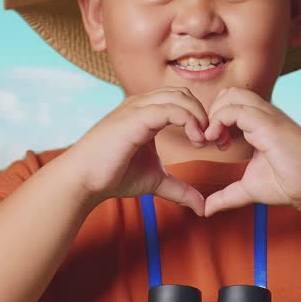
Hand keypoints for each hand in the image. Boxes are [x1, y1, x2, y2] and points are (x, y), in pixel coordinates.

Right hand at [65, 86, 223, 216]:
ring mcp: (136, 108)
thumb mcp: (155, 181)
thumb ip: (179, 189)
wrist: (83, 180)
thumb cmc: (113, 176)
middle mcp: (141, 104)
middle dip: (206, 115)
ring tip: (204, 141)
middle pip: (184, 94)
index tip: (215, 143)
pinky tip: (195, 140)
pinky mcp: (134, 117)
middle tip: (216, 141)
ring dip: (199, 116)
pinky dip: (188, 120)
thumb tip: (202, 207)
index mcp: (146, 113)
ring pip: (179, 97)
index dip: (202, 118)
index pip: (182, 101)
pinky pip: (169, 109)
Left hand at [200, 87, 300, 216]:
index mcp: (261, 124)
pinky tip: (219, 141)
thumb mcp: (249, 189)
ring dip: (215, 114)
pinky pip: (236, 109)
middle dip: (212, 111)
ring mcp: (267, 116)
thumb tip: (206, 210)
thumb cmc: (290, 184)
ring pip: (232, 95)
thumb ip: (226, 195)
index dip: (215, 119)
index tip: (212, 144)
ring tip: (213, 139)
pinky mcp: (268, 123)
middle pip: (229, 93)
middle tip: (210, 139)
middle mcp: (264, 115)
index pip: (231, 104)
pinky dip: (220, 120)